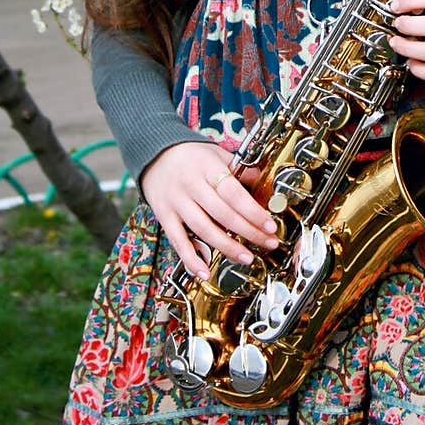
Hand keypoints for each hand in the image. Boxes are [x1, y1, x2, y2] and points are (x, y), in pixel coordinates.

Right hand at [140, 140, 278, 279]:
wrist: (154, 154)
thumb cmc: (191, 155)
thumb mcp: (216, 153)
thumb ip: (239, 168)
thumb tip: (263, 182)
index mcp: (208, 167)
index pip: (233, 193)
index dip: (253, 211)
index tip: (270, 225)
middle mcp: (191, 185)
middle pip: (223, 214)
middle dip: (249, 232)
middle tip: (268, 243)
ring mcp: (176, 202)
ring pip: (203, 229)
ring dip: (227, 247)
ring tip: (247, 257)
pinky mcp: (164, 216)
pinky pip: (178, 241)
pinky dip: (191, 259)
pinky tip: (205, 272)